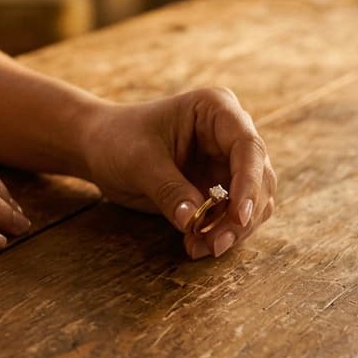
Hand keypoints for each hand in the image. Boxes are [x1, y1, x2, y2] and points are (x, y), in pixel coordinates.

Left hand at [79, 88, 276, 258]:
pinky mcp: (220, 188)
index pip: (248, 146)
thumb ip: (169, 190)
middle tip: (214, 244)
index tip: (239, 217)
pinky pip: (234, 216)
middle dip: (241, 216)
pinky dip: (221, 233)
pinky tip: (196, 245)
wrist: (99, 148)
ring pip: (253, 202)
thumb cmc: (117, 140)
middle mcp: (230, 134)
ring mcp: (228, 162)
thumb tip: (193, 222)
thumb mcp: (140, 162)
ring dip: (233, 230)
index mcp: (216, 110)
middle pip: (258, 178)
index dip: (249, 183)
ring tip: (199, 247)